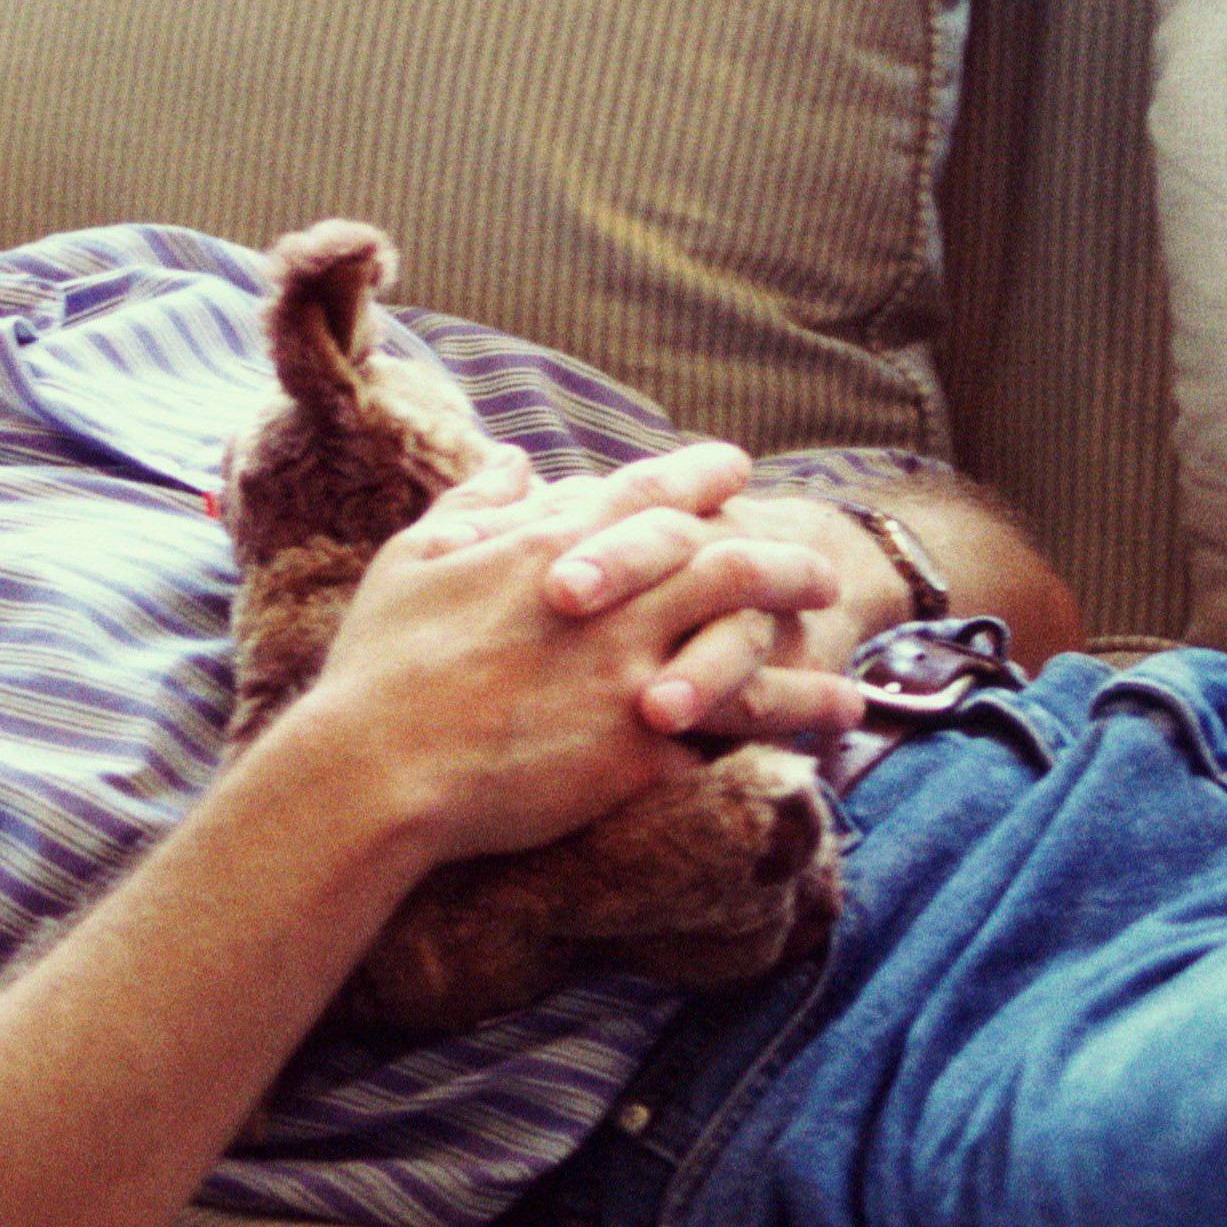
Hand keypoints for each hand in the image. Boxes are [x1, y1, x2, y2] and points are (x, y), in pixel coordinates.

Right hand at [291, 446, 848, 864]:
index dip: (698, 475)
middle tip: (818, 567)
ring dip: (803, 657)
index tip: (736, 466)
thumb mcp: (416, 557)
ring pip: (746, 646)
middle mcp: (610, 600)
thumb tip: (512, 459)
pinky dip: (780, 736)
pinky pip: (729, 738)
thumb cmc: (382, 663)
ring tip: (851, 669)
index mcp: (554, 545)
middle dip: (778, 559)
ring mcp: (630, 673)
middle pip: (722, 559)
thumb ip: (474, 503)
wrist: (375, 767)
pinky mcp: (639, 750)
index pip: (647, 494)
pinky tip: (820, 747)